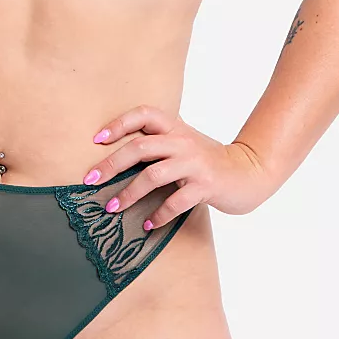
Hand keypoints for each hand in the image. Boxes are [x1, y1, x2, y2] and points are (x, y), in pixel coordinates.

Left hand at [84, 104, 270, 226]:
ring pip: (153, 175)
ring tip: (112, 208)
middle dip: (111, 164)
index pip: (144, 114)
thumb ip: (156, 142)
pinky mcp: (206, 186)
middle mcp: (183, 142)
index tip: (97, 139)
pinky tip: (148, 224)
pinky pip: (176, 201)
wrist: (249, 171)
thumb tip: (115, 153)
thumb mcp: (182, 143)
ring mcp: (195, 164)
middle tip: (90, 179)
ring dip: (129, 194)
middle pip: (140, 147)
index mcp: (175, 128)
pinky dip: (159, 215)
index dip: (119, 123)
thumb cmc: (207, 159)